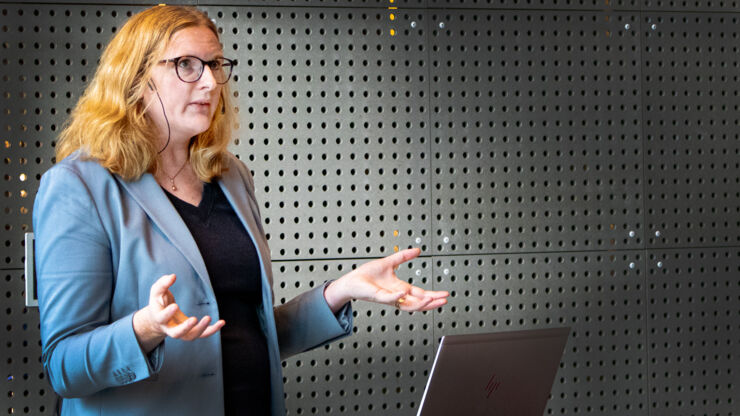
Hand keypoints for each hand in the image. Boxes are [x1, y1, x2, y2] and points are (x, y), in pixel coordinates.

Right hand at [133, 274, 224, 352]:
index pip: (162, 318)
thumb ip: (163, 284)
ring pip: (191, 336)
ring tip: (209, 318)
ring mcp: (181, 332)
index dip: (168, 313)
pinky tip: (222, 322)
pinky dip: (212, 330)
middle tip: (194, 319)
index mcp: (160, 318)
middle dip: (186, 328)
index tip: (175, 305)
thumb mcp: (157, 291)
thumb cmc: (159, 302)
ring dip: (201, 329)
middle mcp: (170, 329)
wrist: (158, 319)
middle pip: (176, 333)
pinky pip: (203, 334)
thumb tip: (173, 276)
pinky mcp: (191, 332)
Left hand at [324, 248, 448, 312]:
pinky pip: (390, 299)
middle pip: (417, 302)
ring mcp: (387, 297)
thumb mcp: (389, 262)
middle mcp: (396, 295)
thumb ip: (403, 257)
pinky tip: (405, 292)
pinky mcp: (377, 296)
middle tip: (443, 300)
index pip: (420, 294)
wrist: (351, 281)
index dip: (432, 295)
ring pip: (407, 305)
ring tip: (430, 299)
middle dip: (431, 302)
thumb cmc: (366, 275)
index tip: (444, 294)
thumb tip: (417, 250)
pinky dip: (398, 297)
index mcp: (400, 288)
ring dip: (419, 303)